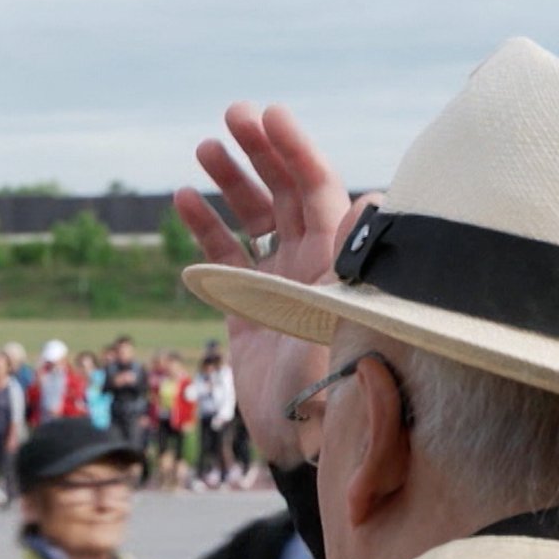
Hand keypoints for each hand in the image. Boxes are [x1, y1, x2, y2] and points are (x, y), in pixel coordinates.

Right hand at [173, 103, 377, 466]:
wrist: (306, 442)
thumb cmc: (335, 383)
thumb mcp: (348, 318)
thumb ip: (355, 262)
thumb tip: (374, 198)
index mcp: (337, 259)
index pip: (318, 188)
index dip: (294, 149)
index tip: (268, 116)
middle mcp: (310, 264)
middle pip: (285, 192)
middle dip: (259, 152)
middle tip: (230, 115)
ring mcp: (276, 284)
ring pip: (253, 218)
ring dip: (231, 181)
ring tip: (203, 149)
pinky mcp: (245, 310)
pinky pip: (224, 258)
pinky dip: (205, 227)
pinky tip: (185, 198)